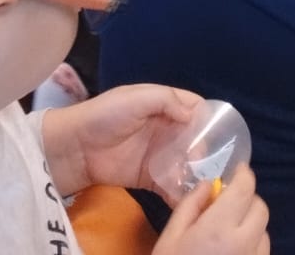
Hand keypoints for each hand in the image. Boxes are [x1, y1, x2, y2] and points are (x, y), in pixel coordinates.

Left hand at [43, 83, 197, 196]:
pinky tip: (185, 196)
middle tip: (202, 162)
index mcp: (163, 105)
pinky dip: (180, 191)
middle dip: (203, 150)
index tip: (216, 133)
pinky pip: (171, 185)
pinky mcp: (150, 178)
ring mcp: (159, 154)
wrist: (77, 148)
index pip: (193, 107)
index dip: (206, 118)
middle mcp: (165, 129)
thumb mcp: (135, 98)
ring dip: (195, 172)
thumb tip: (192, 114)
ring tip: (199, 182)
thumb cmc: (106, 115)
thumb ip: (166, 100)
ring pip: (186, 163)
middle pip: (195, 138)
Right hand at [154, 166, 269, 254]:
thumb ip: (191, 206)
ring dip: (252, 224)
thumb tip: (209, 185)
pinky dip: (253, 246)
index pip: (245, 189)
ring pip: (264, 233)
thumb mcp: (170, 237)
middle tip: (229, 201)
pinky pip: (262, 254)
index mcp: (220, 228)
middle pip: (261, 209)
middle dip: (248, 199)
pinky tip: (233, 252)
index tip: (237, 169)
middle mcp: (244, 245)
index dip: (244, 174)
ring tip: (229, 230)